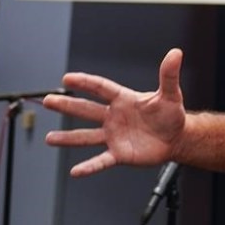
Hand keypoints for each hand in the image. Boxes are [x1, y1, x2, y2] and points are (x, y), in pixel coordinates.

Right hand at [43, 49, 187, 176]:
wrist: (176, 139)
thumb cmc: (172, 114)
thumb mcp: (170, 94)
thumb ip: (169, 75)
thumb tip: (176, 53)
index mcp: (123, 99)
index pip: (100, 88)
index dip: (85, 82)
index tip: (68, 78)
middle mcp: (114, 117)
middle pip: (86, 109)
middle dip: (67, 105)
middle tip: (48, 101)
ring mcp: (114, 136)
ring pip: (86, 136)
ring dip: (68, 138)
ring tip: (49, 138)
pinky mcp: (118, 154)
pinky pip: (100, 160)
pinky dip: (89, 167)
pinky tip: (75, 171)